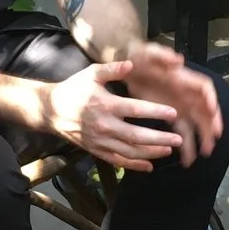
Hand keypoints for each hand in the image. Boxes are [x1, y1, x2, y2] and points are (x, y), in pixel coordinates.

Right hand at [40, 61, 183, 171]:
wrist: (50, 110)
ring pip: (130, 151)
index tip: (173, 113)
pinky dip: (134, 165)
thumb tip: (131, 64)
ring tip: (169, 151)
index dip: (155, 112)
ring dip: (151, 153)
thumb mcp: (91, 74)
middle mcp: (104, 125)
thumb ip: (112, 69)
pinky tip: (149, 165)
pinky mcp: (96, 150)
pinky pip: (118, 161)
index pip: (135, 110)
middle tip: (178, 139)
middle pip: (136, 136)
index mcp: (105, 105)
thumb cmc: (73, 89)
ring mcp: (100, 141)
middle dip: (159, 139)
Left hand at [119, 41, 222, 168]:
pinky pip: (181, 131)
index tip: (212, 111)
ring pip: (196, 123)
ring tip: (204, 153)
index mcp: (183, 78)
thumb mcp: (149, 52)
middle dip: (211, 123)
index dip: (210, 98)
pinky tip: (186, 158)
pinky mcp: (170, 115)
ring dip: (201, 137)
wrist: (127, 64)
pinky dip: (185, 144)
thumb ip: (163, 55)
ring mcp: (179, 105)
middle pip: (204, 109)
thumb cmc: (140, 56)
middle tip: (214, 138)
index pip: (203, 88)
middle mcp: (186, 93)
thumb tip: (179, 59)